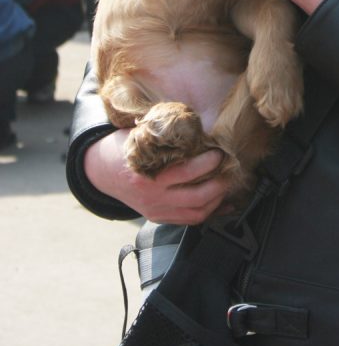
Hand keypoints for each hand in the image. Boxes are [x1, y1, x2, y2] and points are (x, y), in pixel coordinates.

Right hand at [83, 128, 230, 224]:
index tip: (218, 152)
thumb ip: (163, 136)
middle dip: (218, 183)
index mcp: (147, 175)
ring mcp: (156, 210)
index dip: (206, 163)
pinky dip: (208, 212)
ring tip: (226, 184)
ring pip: (195, 213)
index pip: (185, 173)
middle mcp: (153, 196)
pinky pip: (189, 220)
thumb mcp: (139, 137)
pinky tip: (222, 203)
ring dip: (216, 200)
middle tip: (229, 168)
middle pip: (196, 196)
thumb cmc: (124, 148)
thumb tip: (196, 125)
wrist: (101, 172)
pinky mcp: (159, 217)